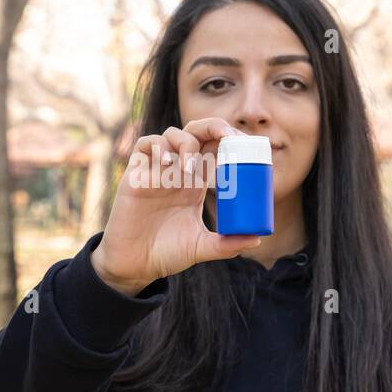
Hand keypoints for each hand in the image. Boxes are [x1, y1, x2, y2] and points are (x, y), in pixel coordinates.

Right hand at [90, 117, 260, 295]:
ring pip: (172, 135)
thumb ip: (227, 244)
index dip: (229, 139)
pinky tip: (167, 165)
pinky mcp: (136, 174)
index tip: (246, 143)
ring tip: (188, 168)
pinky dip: (158, 147)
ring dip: (185, 143)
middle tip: (228, 136)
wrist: (134, 264)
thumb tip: (257, 239)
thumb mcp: (201, 247)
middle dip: (213, 127)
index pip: (214, 149)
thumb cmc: (166, 253)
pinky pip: (145, 145)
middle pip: (196, 133)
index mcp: (195, 183)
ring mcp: (156, 171)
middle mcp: (177, 172)